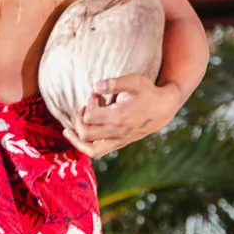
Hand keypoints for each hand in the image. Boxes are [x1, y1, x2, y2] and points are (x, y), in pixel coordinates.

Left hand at [64, 75, 183, 157]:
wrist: (164, 109)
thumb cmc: (148, 92)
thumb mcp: (134, 81)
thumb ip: (114, 83)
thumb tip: (96, 86)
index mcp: (119, 117)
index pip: (90, 116)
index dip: (88, 104)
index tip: (96, 95)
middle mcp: (117, 132)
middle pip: (85, 133)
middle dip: (80, 118)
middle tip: (86, 107)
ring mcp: (118, 140)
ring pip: (90, 149)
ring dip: (76, 140)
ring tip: (68, 131)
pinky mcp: (120, 143)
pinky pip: (98, 152)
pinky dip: (85, 146)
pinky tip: (79, 136)